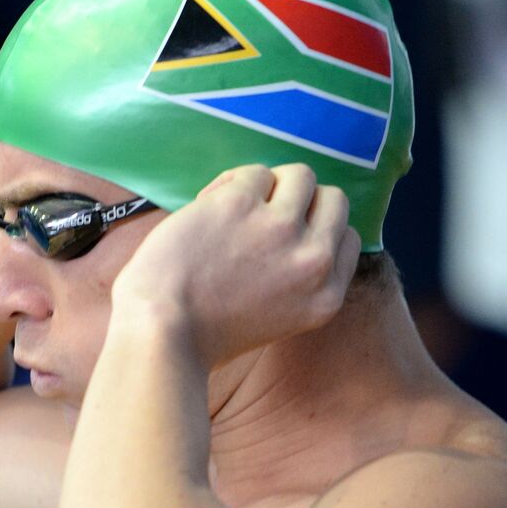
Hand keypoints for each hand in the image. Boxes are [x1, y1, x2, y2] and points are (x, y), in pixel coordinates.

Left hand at [111, 164, 360, 366]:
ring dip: (267, 185)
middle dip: (298, 202)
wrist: (160, 331)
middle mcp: (313, 260)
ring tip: (233, 209)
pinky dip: (229, 183)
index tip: (283, 236)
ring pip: (299, 175)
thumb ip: (294, 283)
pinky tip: (205, 208)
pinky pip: (251, 172)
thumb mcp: (273, 321)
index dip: (314, 228)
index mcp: (324, 296)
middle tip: (258, 219)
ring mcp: (281, 228)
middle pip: (332, 200)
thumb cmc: (200, 336)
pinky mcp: (242, 203)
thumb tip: (292, 235)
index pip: (346, 237)